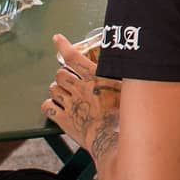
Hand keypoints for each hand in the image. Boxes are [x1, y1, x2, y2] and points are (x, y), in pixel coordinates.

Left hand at [43, 34, 118, 158]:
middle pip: (60, 73)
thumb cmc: (126, 115)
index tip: (57, 38)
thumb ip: (123, 77)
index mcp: (95, 77)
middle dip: (63, 75)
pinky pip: (47, 107)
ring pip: (53, 88)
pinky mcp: (64, 120)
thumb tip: (131, 65)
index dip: (63, 45)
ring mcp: (71, 104)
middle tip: (70, 81)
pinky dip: (49, 106)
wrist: (114, 141)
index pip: (73, 56)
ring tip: (64, 94)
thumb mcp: (128, 90)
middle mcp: (80, 88)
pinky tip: (55, 108)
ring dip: (57, 89)